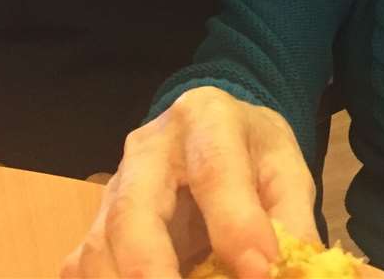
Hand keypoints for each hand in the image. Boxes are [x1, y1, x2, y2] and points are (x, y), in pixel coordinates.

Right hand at [60, 87, 316, 277]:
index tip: (261, 270)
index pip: (215, 169)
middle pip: (134, 209)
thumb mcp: (284, 169)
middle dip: (148, 265)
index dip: (234, 223)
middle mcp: (147, 149)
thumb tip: (300, 269)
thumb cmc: (251, 152)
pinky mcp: (97, 225)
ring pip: (100, 246)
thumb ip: (291, 218)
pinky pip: (83, 265)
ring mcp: (114, 187)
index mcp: (204, 119)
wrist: (212, 130)